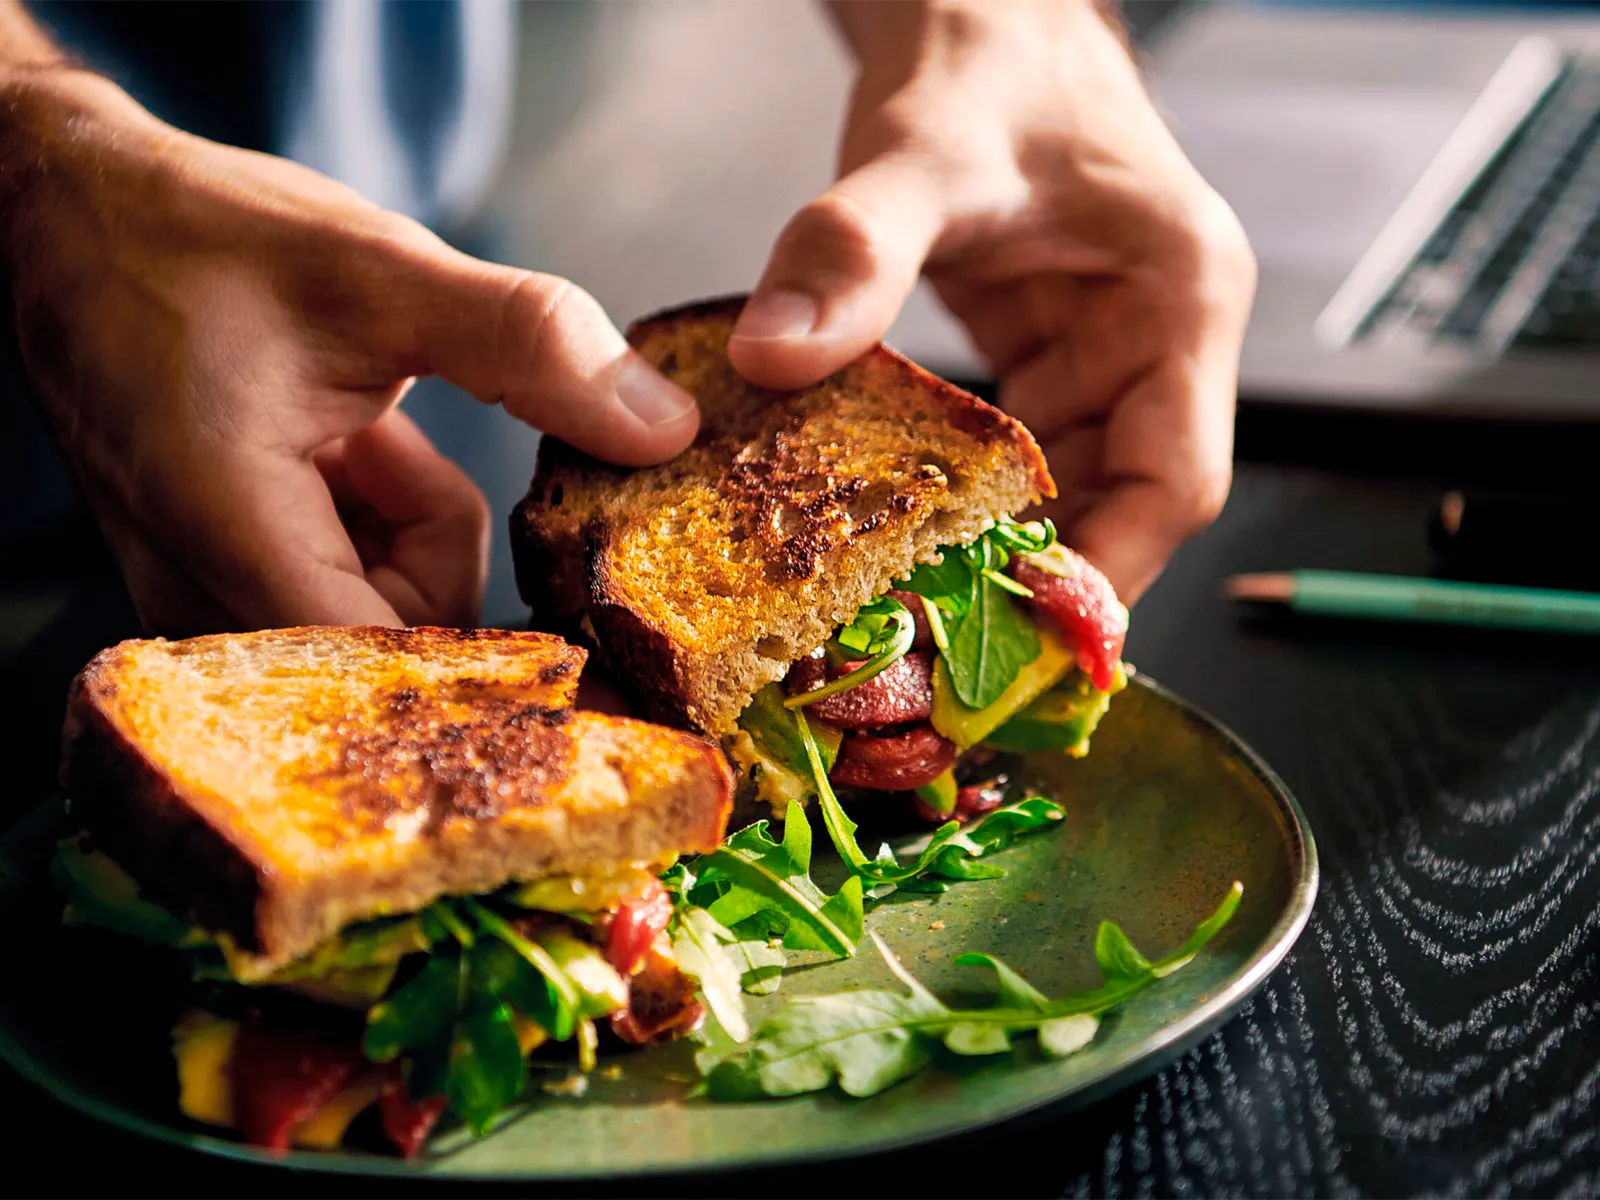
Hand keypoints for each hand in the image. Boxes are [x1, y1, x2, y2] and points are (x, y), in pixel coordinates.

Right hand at [2, 69, 698, 633]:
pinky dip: (379, 523)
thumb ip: (530, 346)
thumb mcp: (381, 272)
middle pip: (407, 655)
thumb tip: (666, 429)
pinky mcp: (226, 582)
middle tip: (394, 437)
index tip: (594, 633)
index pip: (402, 676)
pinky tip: (338, 443)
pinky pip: (354, 593)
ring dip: (411, 527)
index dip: (512, 669)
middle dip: (447, 550)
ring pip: (391, 622)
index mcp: (232, 536)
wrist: (73, 219)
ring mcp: (210, 600)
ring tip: (353, 427)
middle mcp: (203, 602)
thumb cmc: (199, 239)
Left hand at [729, 0, 1254, 602]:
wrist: (978, 9)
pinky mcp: (1047, 354)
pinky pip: (1019, 456)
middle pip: (1124, 504)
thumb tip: (773, 359)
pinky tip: (902, 546)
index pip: (1179, 477)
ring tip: (916, 626)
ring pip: (1071, 492)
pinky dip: (968, 507)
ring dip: (1000, 557)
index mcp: (1181, 296)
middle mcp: (1157, 338)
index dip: (1112, 574)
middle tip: (944, 658)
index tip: (1028, 640)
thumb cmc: (984, 57)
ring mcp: (1105, 350)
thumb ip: (853, 251)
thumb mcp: (921, 152)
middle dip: (1042, 584)